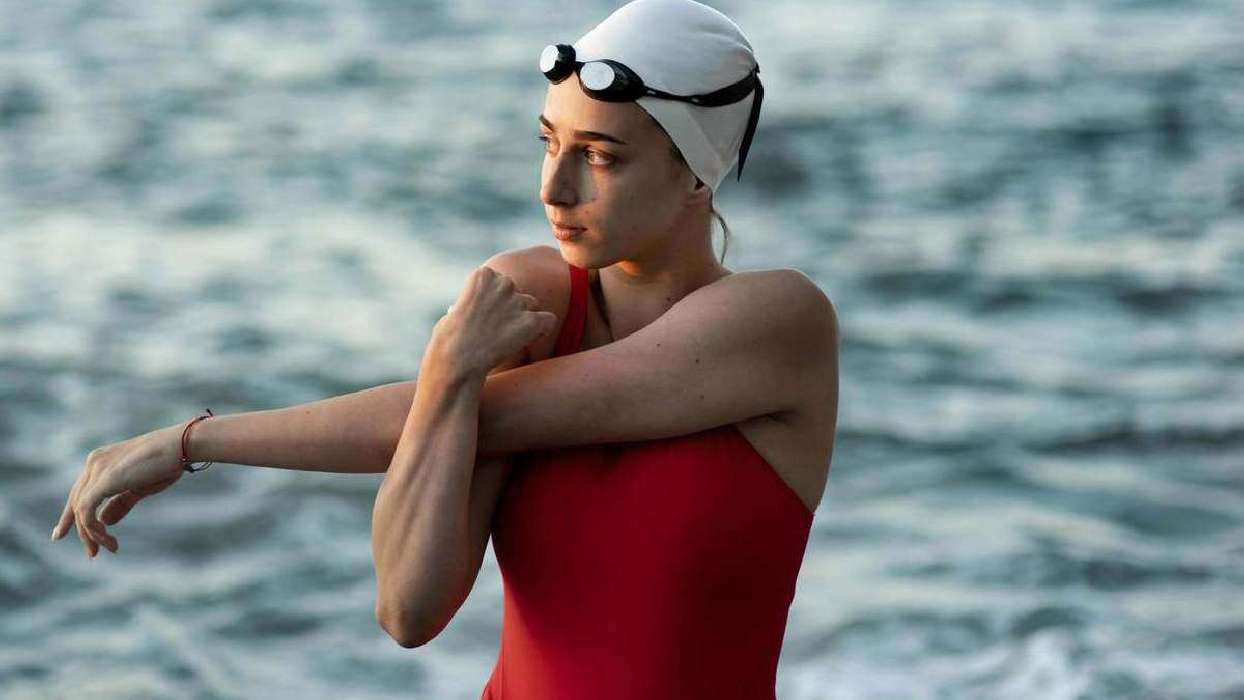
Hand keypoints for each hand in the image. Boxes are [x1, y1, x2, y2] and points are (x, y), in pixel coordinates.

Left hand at [50, 424, 187, 557]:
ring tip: (111, 548)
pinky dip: (93, 528)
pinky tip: (107, 538)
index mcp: (101, 461)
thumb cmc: (165, 464)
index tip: (60, 534)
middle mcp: (94, 463)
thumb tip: (104, 521)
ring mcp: (96, 469)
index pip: (79, 492)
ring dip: (92, 534)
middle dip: (80, 530)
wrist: (179, 447)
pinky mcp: (103, 480)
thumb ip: (120, 503)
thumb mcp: (139, 488)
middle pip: (76, 502)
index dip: (69, 516)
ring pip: (81, 509)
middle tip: (92, 554)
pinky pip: (87, 510)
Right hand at [432, 265, 557, 377]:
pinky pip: (548, 320)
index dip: (494, 300)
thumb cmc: (450, 339)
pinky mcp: (531, 322)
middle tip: (496, 330)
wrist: (456, 359)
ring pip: (532, 305)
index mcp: (483, 275)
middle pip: (516, 292)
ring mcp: (519, 301)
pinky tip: (526, 341)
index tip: (484, 316)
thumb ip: (475, 301)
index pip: (499, 281)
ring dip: (523, 319)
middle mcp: (504, 283)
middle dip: (510, 308)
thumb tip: (476, 306)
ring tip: (506, 338)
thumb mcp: (456, 309)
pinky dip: (541, 330)